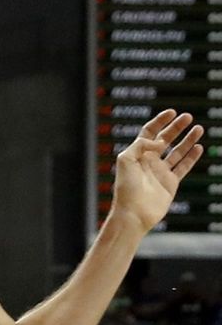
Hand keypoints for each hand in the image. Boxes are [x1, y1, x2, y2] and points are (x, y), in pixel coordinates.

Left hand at [112, 109, 204, 232]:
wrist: (134, 212)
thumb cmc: (126, 187)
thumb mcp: (126, 160)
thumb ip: (140, 145)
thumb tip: (159, 140)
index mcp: (137, 153)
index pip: (149, 132)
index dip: (160, 121)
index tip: (172, 112)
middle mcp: (149, 160)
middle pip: (165, 139)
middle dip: (176, 127)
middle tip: (188, 117)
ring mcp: (161, 171)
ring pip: (177, 151)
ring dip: (188, 140)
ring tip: (199, 128)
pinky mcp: (171, 183)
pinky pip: (183, 166)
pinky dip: (192, 157)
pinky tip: (198, 147)